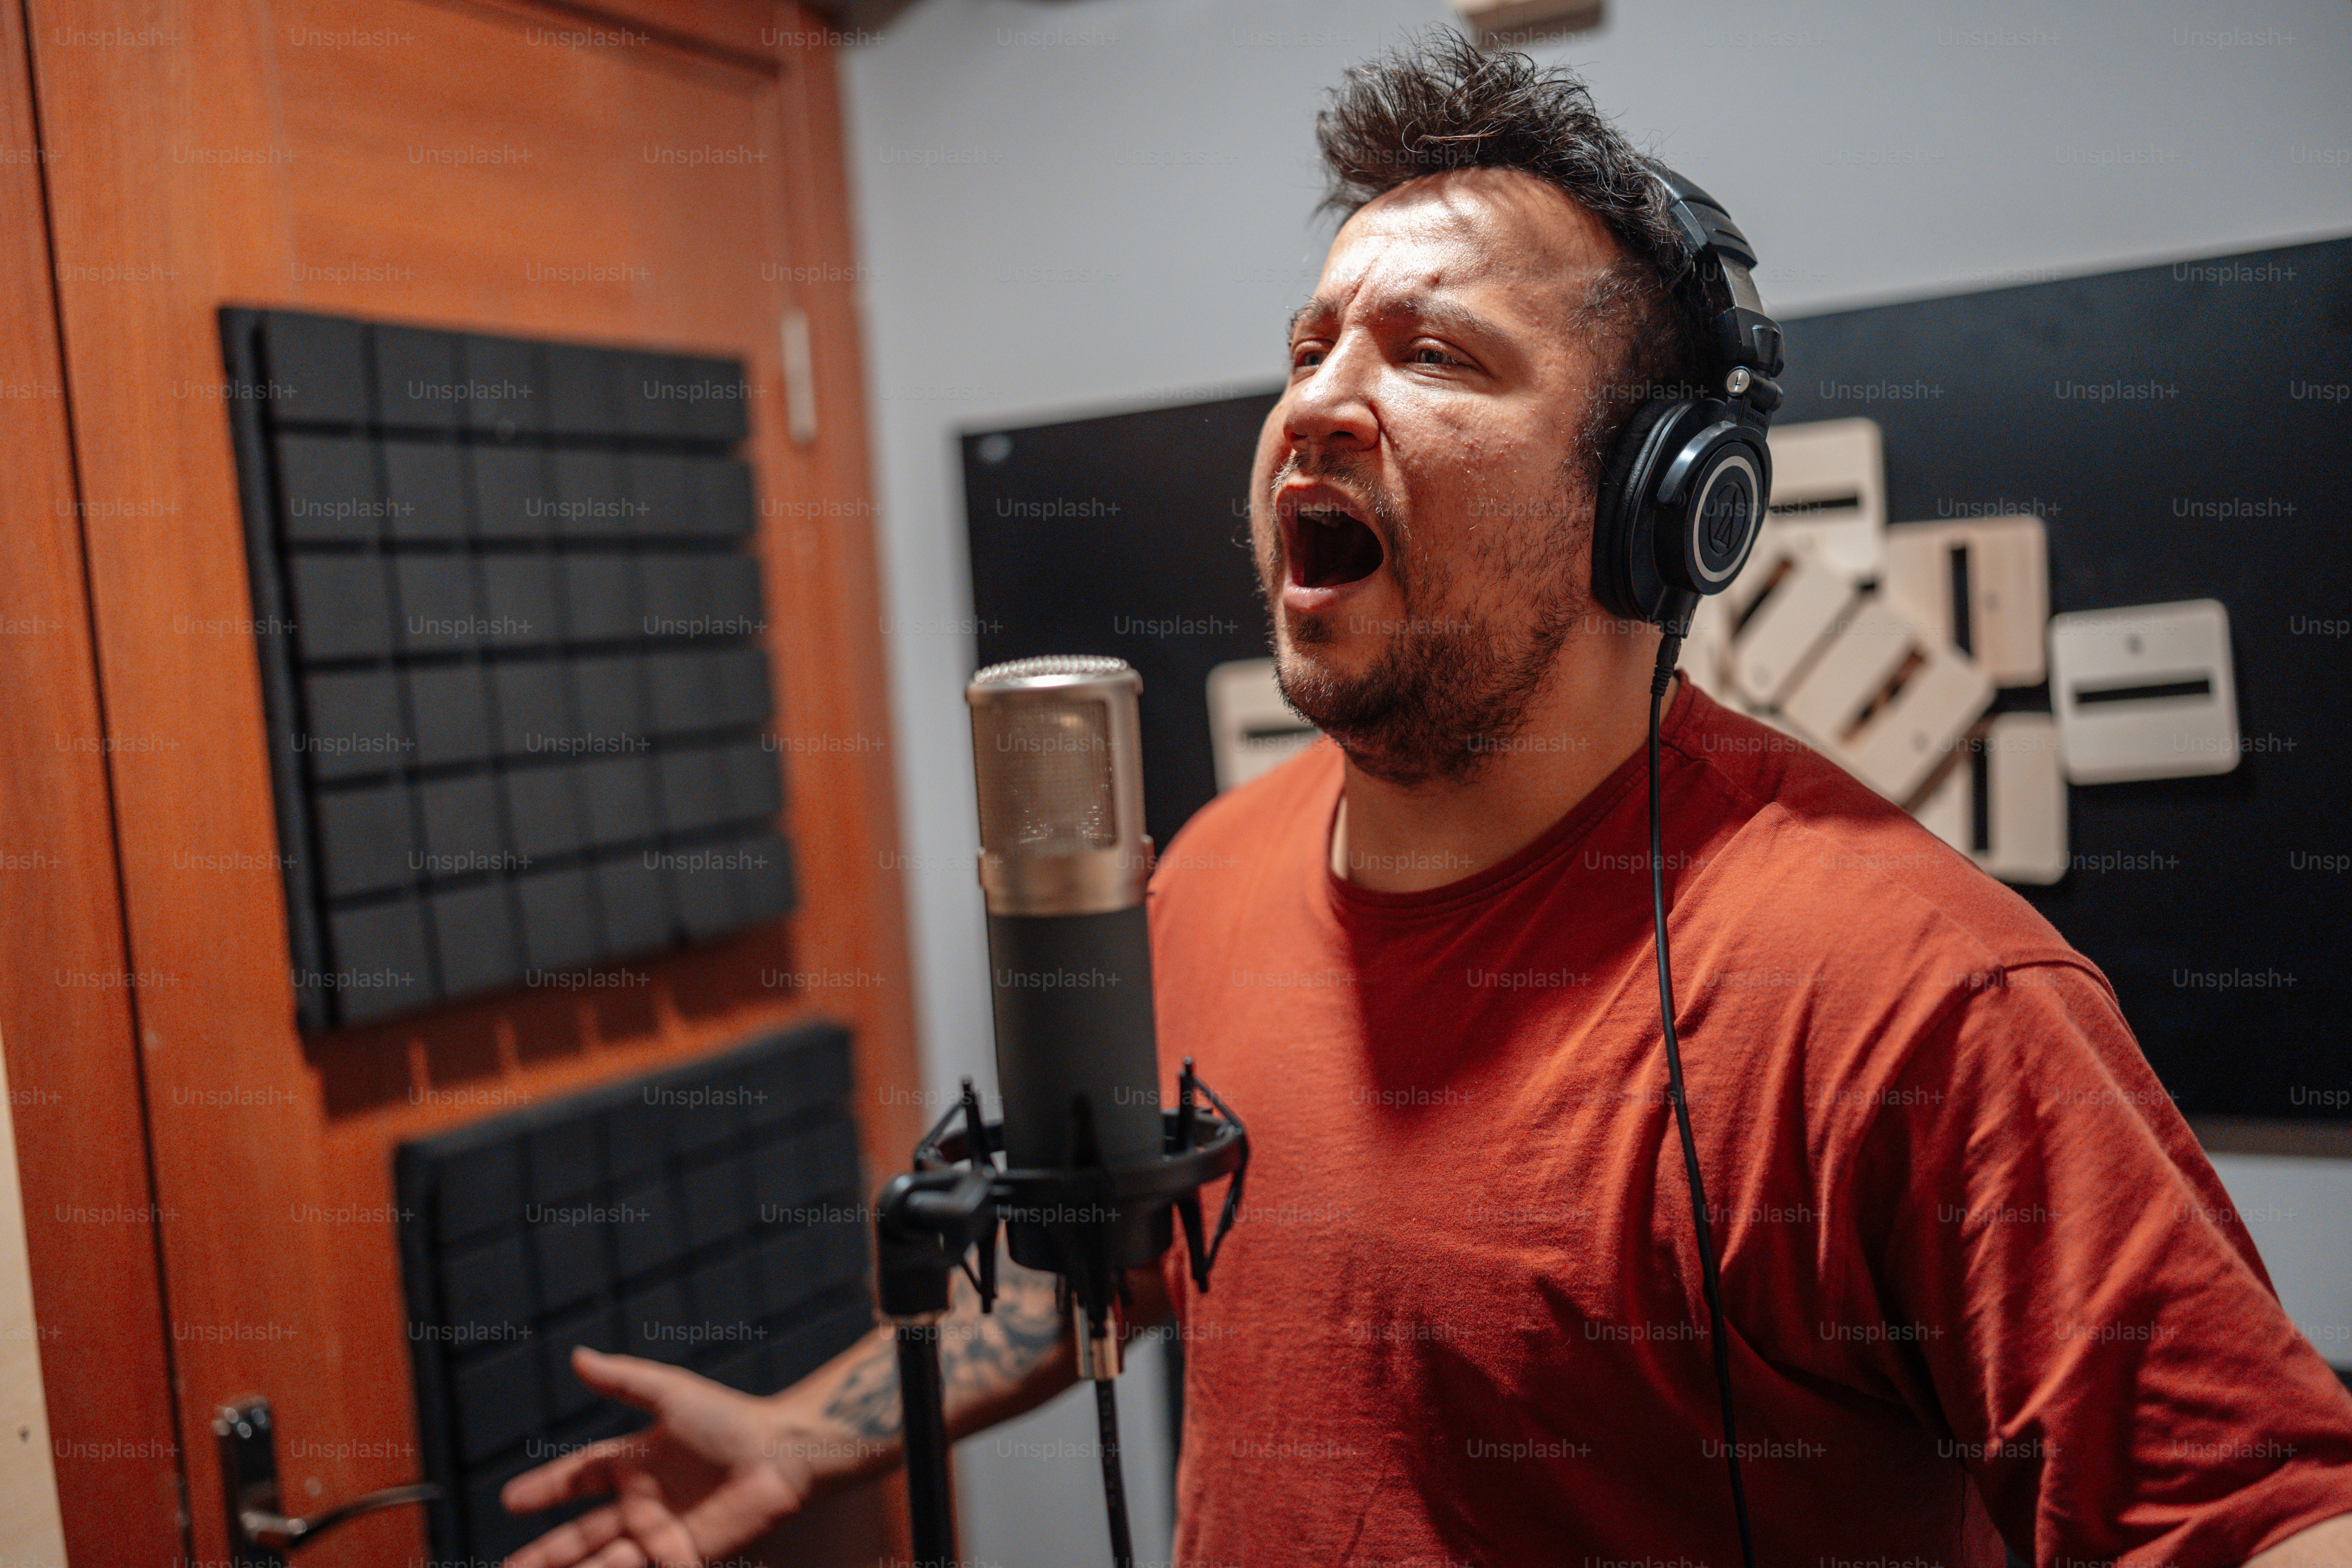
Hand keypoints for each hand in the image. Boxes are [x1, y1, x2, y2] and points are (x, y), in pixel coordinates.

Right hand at [501, 1347, 812, 1567]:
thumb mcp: (669, 1393)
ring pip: (604, 1559)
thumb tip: (578, 1356)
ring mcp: (661, 1532)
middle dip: (546, 1553)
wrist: (781, 1455)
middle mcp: (643, 1501)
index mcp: (635, 1462)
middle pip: (582, 1533)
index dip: (546, 1489)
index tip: (510, 1501)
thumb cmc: (730, 1418)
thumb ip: (622, 1381)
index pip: (579, 1478)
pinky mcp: (683, 1557)